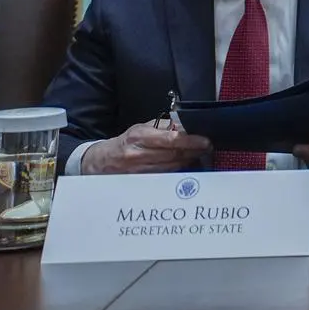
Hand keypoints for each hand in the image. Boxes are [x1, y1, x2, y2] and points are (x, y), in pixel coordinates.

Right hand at [87, 121, 210, 174]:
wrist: (101, 161)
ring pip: (171, 167)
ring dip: (188, 162)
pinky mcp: (139, 181)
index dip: (190, 141)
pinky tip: (186, 166)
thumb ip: (163, 127)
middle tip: (207, 148)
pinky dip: (177, 171)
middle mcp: (138, 154)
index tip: (205, 141)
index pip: (170, 140)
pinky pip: (164, 176)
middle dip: (194, 152)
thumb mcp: (141, 128)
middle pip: (173, 155)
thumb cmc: (125, 142)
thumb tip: (186, 127)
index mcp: (139, 136)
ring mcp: (138, 170)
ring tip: (200, 155)